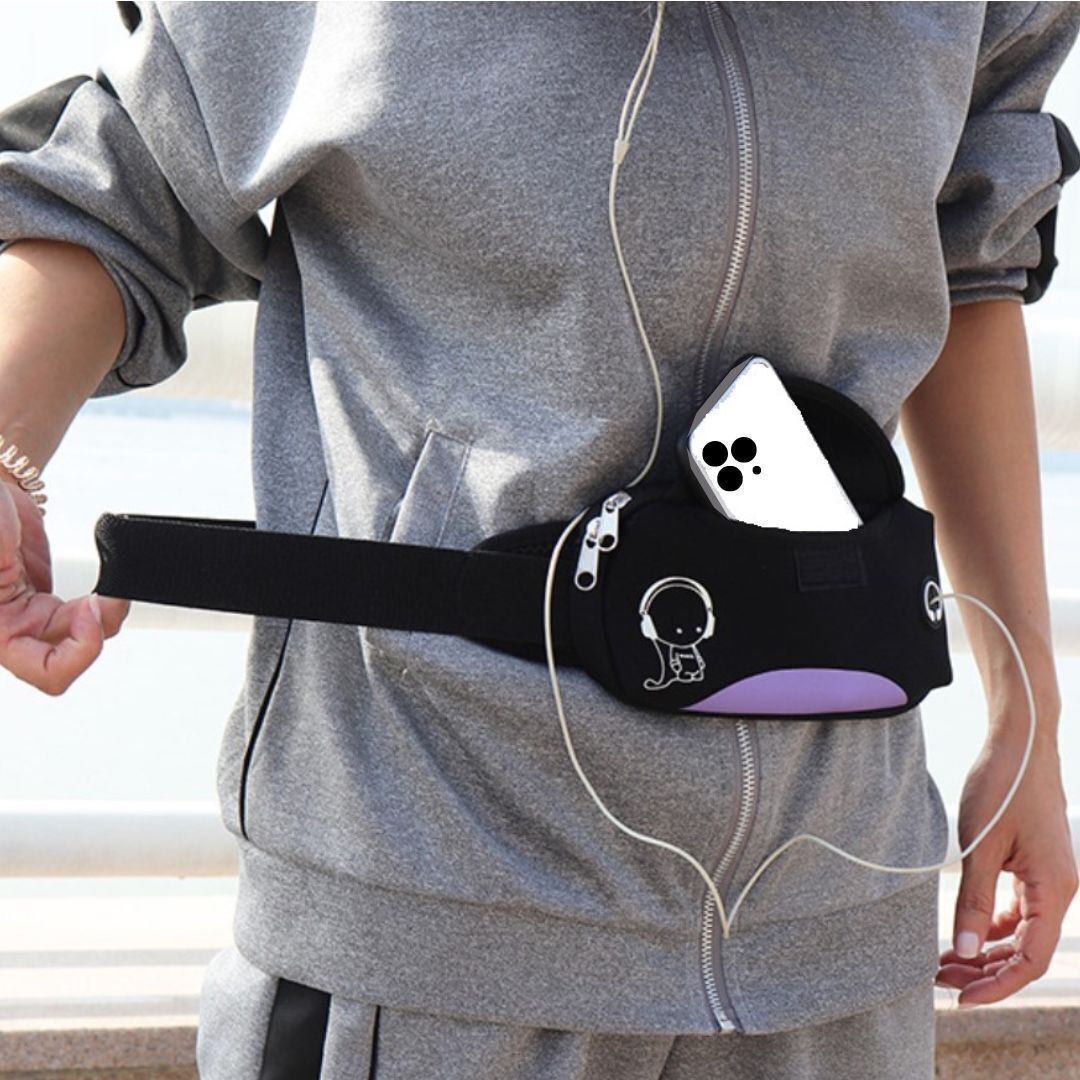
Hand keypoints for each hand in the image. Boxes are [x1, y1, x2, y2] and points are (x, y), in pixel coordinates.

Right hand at [0, 479, 128, 693]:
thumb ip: (8, 571)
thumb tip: (36, 598)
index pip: (45, 670)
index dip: (79, 651)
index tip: (89, 610)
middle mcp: (13, 630)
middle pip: (70, 660)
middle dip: (97, 629)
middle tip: (107, 596)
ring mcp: (34, 618)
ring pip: (85, 639)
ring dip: (106, 616)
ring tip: (113, 587)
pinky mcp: (52, 604)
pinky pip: (89, 619)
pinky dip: (106, 604)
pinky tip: (109, 585)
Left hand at [937, 717, 1077, 1004]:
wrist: (1019, 741)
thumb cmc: (1002, 785)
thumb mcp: (979, 845)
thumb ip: (972, 900)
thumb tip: (961, 951)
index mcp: (1052, 890)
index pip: (1030, 959)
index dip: (996, 985)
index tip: (960, 999)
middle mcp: (1056, 890)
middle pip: (1024, 950)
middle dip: (983, 970)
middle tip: (937, 978)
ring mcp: (1046, 878)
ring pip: (1017, 932)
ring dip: (983, 949)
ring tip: (941, 960)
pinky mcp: (1032, 865)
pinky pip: (1014, 909)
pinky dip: (988, 924)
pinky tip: (960, 932)